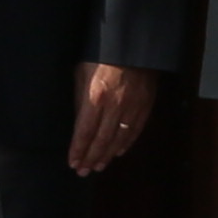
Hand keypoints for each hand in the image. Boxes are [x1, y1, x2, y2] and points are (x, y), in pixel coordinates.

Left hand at [68, 61, 160, 176]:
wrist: (133, 45)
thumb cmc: (101, 57)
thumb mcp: (82, 74)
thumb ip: (80, 100)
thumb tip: (79, 123)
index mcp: (95, 98)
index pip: (84, 132)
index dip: (78, 150)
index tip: (72, 163)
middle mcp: (114, 107)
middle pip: (101, 140)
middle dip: (91, 157)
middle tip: (83, 172)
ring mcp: (132, 107)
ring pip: (119, 138)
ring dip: (107, 154)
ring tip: (98, 166)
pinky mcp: (145, 105)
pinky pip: (135, 130)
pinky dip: (126, 143)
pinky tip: (118, 152)